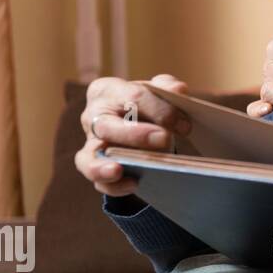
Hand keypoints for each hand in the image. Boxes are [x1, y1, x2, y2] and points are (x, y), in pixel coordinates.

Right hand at [74, 74, 192, 195]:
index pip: (133, 96)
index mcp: (108, 90)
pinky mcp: (93, 167)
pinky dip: (113, 186)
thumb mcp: (157, 90)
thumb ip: (168, 87)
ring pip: (88, 157)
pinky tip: (133, 185)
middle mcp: (92, 116)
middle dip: (136, 134)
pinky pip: (98, 180)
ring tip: (118, 171)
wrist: (134, 121)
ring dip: (102, 166)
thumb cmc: (145, 103)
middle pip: (107, 126)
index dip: (160, 110)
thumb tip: (178, 90)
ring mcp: (90, 143)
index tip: (184, 124)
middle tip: (164, 139)